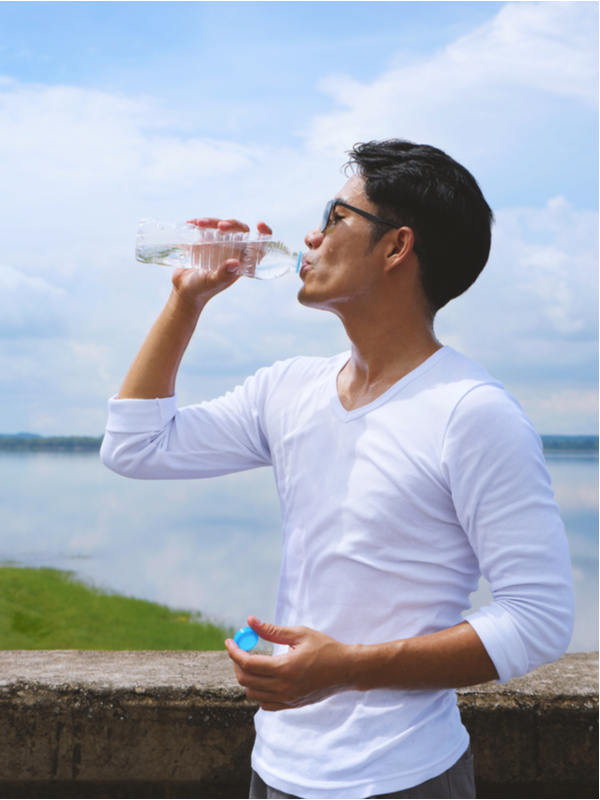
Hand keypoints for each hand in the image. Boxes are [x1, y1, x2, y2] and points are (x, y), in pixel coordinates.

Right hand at [171, 218, 272, 307]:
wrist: (184, 290)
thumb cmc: (201, 290)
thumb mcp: (213, 282)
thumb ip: (224, 275)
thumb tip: (235, 262)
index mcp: (241, 262)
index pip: (258, 247)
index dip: (263, 234)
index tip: (260, 224)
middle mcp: (232, 252)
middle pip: (240, 231)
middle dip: (232, 224)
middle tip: (220, 225)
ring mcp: (219, 245)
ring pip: (222, 227)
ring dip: (212, 221)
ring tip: (199, 223)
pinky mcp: (205, 242)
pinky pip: (207, 227)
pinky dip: (199, 223)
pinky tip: (190, 223)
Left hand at [225, 616, 354, 710]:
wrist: (346, 669)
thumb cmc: (325, 647)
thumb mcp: (300, 633)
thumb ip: (272, 630)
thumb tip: (250, 621)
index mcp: (285, 668)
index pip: (248, 664)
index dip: (234, 652)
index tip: (229, 641)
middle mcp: (284, 687)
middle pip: (246, 680)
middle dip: (237, 663)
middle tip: (239, 649)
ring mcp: (288, 699)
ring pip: (253, 694)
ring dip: (247, 678)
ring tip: (251, 662)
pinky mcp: (292, 705)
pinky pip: (265, 703)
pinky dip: (258, 692)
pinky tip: (263, 678)